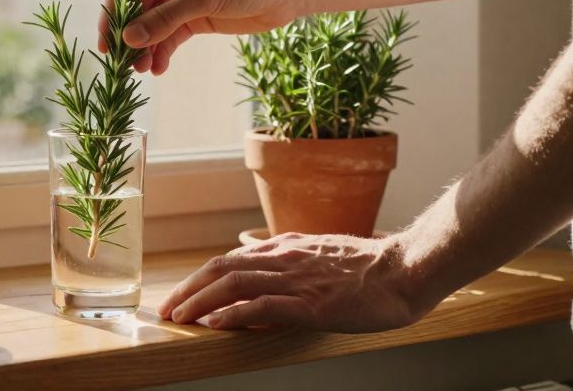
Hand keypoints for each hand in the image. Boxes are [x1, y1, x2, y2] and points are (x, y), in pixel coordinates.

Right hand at [97, 0, 303, 74]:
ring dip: (146, 48)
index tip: (107, 42)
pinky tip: (159, 68)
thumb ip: (164, 19)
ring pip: (153, 27)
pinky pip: (171, 37)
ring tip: (143, 70)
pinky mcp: (196, 18)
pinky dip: (163, 52)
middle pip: (138, 11)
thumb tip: (129, 39)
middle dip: (131, 37)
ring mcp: (182, 0)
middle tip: (124, 63)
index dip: (114, 14)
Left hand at [157, 232, 430, 331]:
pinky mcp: (312, 302)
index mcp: (285, 248)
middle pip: (221, 268)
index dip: (199, 279)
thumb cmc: (370, 268)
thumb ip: (289, 261)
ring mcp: (297, 279)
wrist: (406, 269)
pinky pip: (264, 305)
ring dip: (201, 302)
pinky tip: (216, 325)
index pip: (229, 260)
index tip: (179, 297)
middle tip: (166, 311)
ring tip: (179, 319)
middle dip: (188, 290)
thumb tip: (259, 272)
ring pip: (235, 283)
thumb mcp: (320, 255)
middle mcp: (284, 258)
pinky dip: (235, 313)